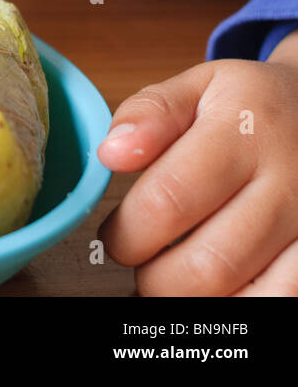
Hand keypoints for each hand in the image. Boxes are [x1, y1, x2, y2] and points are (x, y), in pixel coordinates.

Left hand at [96, 36, 297, 294]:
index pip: (170, 199)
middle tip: (141, 261)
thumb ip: (150, 113)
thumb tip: (111, 153)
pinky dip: (242, 303)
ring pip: (253, 293)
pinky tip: (215, 289)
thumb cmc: (251, 108)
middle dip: (156, 277)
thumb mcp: (199, 87)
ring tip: (172, 277)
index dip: (129, 232)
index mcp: (244, 134)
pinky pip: (286, 297)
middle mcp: (288, 183)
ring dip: (196, 298)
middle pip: (210, 262)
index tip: (114, 236)